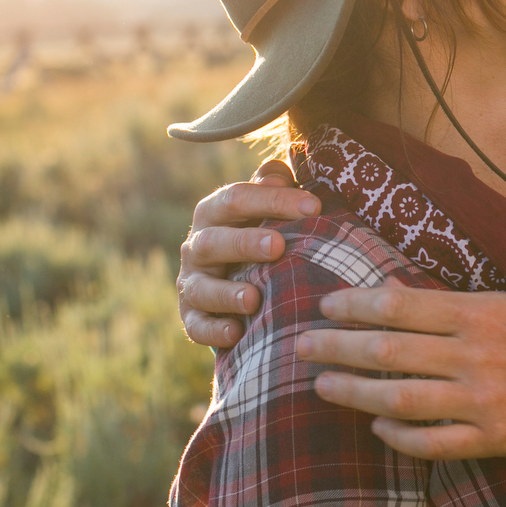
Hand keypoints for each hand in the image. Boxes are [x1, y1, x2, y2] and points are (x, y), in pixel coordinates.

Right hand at [177, 159, 320, 347]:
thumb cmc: (260, 232)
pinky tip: (236, 333)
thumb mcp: (265, 208)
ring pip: (201, 287)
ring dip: (226, 294)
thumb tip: (280, 173)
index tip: (314, 206)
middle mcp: (197, 245)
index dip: (273, 200)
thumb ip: (273, 187)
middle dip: (245, 243)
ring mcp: (192, 282)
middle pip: (215, 240)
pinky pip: (197, 326)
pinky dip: (214, 331)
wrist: (235, 278)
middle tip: (278, 245)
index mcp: (215, 212)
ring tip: (253, 299)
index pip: (237, 198)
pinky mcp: (190, 316)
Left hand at [296, 286, 505, 459]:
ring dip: (354, 391)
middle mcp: (475, 356)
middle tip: (302, 345)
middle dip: (337, 346)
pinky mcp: (493, 439)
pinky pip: (432, 442)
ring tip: (322, 384)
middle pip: (388, 351)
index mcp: (479, 313)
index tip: (326, 305)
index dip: (356, 305)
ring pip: (401, 398)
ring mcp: (483, 402)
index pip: (400, 306)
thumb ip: (451, 305)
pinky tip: (377, 426)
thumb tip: (390, 298)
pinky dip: (399, 435)